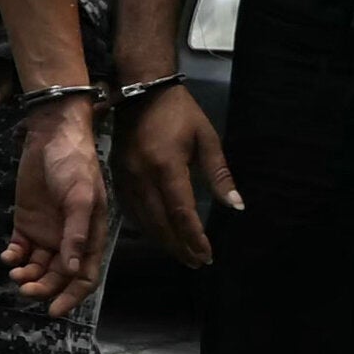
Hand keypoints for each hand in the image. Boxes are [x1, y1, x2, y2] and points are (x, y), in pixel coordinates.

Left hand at [6, 95, 107, 312]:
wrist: (50, 135)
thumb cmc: (74, 164)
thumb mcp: (80, 197)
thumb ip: (75, 234)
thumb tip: (72, 270)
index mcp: (89, 236)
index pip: (84, 276)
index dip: (71, 297)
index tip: (53, 311)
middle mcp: (69, 239)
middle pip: (57, 277)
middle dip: (43, 288)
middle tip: (25, 290)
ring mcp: (48, 232)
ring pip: (38, 267)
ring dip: (27, 276)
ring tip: (15, 274)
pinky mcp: (26, 223)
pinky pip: (20, 250)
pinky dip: (14, 258)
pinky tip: (8, 256)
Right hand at [113, 77, 236, 269]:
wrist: (142, 90)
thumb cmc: (180, 113)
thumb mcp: (206, 138)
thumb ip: (220, 174)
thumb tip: (236, 206)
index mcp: (167, 166)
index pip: (181, 212)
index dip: (194, 238)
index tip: (207, 255)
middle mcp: (143, 177)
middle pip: (161, 223)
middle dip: (180, 246)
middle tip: (196, 263)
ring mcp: (127, 178)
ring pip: (144, 221)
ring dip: (164, 241)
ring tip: (182, 254)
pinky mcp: (117, 177)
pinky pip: (131, 211)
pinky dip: (147, 228)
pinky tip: (159, 235)